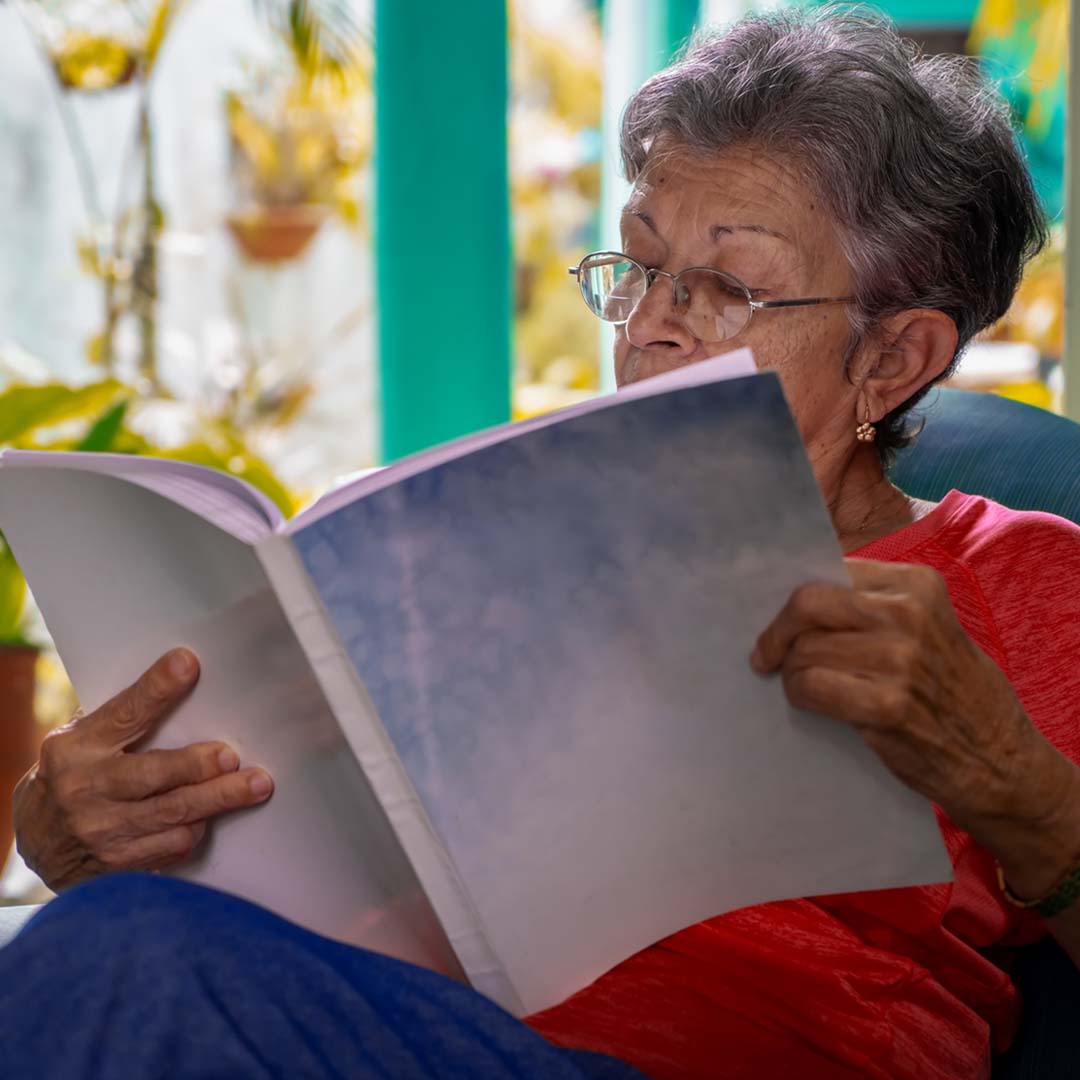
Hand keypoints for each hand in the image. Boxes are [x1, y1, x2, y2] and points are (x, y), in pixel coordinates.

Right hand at [13, 648, 273, 890]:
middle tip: (233, 757)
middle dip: (200, 766)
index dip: (157, 689)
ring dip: (217, 800)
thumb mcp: (80, 741)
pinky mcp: (115, 866)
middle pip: (155, 775)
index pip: (123, 713)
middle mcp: (85, 790)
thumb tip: (182, 681)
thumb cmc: (72, 775)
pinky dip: (194, 831)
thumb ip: (122, 721)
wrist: (34, 842)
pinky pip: (170, 848)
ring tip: (253, 786)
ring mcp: (100, 832)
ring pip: (172, 815)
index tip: (187, 665)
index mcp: (76, 748)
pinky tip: (208, 819)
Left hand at [750, 560, 1076, 856]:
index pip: (829, 573)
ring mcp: (899, 659)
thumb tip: (795, 601)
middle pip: (806, 604)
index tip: (780, 619)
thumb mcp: (926, 626)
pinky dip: (799, 694)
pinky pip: (810, 687)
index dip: (794, 599)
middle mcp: (908, 613)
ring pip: (803, 650)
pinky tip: (808, 701)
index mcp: (916, 584)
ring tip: (802, 683)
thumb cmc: (950, 689)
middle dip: (778, 631)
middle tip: (767, 654)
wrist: (1001, 759)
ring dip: (790, 670)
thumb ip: (871, 606)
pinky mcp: (887, 705)